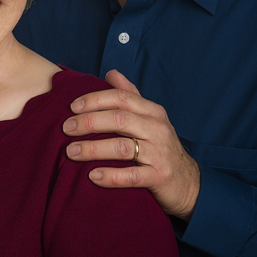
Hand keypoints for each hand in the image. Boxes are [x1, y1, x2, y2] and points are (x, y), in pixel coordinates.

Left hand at [63, 69, 199, 220]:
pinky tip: (92, 176)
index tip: (72, 106)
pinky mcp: (159, 177)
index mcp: (152, 112)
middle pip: (119, 119)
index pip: (121, 98)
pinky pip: (131, 176)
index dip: (95, 100)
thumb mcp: (150, 119)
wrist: (189, 183)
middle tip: (66, 128)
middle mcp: (157, 129)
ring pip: (122, 147)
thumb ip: (130, 96)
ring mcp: (159, 153)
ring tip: (71, 152)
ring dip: (92, 149)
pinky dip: (110, 176)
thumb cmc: (161, 147)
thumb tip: (111, 73)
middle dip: (89, 122)